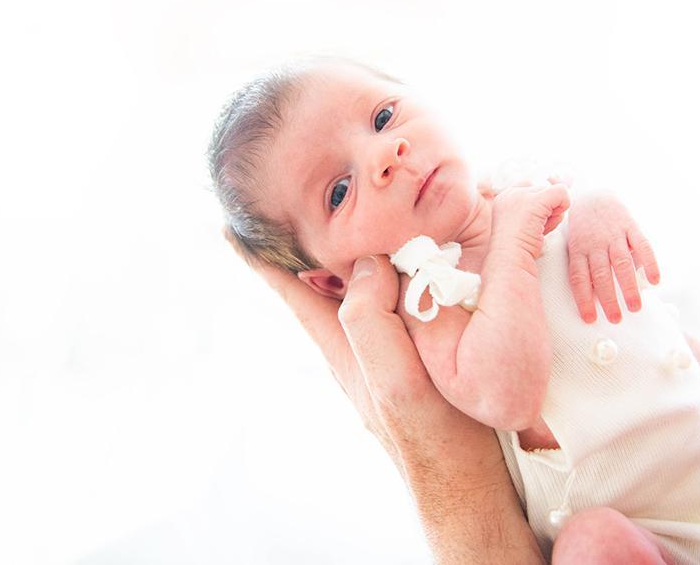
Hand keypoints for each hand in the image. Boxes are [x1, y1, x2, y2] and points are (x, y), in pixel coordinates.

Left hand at [225, 230, 548, 560]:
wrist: (469, 488)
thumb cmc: (438, 438)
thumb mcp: (399, 381)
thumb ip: (374, 323)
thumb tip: (366, 264)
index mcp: (345, 347)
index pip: (292, 293)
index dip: (262, 261)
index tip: (230, 228)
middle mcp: (356, 352)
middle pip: (319, 290)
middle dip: (304, 251)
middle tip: (296, 211)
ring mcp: (382, 361)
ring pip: (356, 300)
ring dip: (347, 267)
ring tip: (348, 232)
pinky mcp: (412, 366)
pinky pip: (390, 312)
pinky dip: (387, 286)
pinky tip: (405, 278)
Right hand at [490, 183, 570, 259]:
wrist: (510, 259)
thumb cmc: (518, 250)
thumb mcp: (525, 225)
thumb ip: (537, 210)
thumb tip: (560, 198)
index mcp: (504, 199)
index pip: (531, 188)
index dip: (541, 205)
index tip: (534, 223)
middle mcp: (511, 193)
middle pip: (544, 191)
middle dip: (548, 210)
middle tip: (536, 229)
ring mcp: (522, 195)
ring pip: (553, 192)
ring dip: (554, 213)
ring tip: (539, 229)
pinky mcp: (536, 200)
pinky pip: (561, 192)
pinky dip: (564, 205)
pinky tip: (551, 221)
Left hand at [565, 192, 659, 323]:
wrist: (593, 194)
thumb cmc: (583, 229)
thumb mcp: (576, 246)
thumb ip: (586, 268)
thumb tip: (596, 298)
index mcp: (578, 249)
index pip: (578, 278)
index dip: (583, 299)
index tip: (590, 319)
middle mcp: (595, 243)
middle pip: (600, 274)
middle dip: (608, 299)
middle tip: (616, 319)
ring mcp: (614, 234)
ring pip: (621, 263)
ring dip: (629, 287)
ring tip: (636, 307)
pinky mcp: (631, 225)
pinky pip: (642, 246)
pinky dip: (650, 263)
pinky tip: (655, 281)